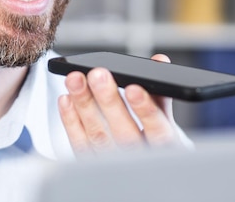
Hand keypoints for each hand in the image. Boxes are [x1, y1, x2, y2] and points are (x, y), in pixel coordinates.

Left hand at [58, 54, 178, 154]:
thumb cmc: (155, 140)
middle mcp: (140, 158)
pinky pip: (80, 144)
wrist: (145, 173)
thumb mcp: (166, 120)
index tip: (133, 88)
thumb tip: (159, 62)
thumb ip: (161, 92)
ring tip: (76, 80)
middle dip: (109, 101)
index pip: (158, 130)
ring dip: (84, 105)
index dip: (146, 109)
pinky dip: (71, 121)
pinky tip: (67, 100)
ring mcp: (115, 164)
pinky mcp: (92, 164)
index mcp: (167, 147)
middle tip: (98, 75)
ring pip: (98, 136)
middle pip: (124, 133)